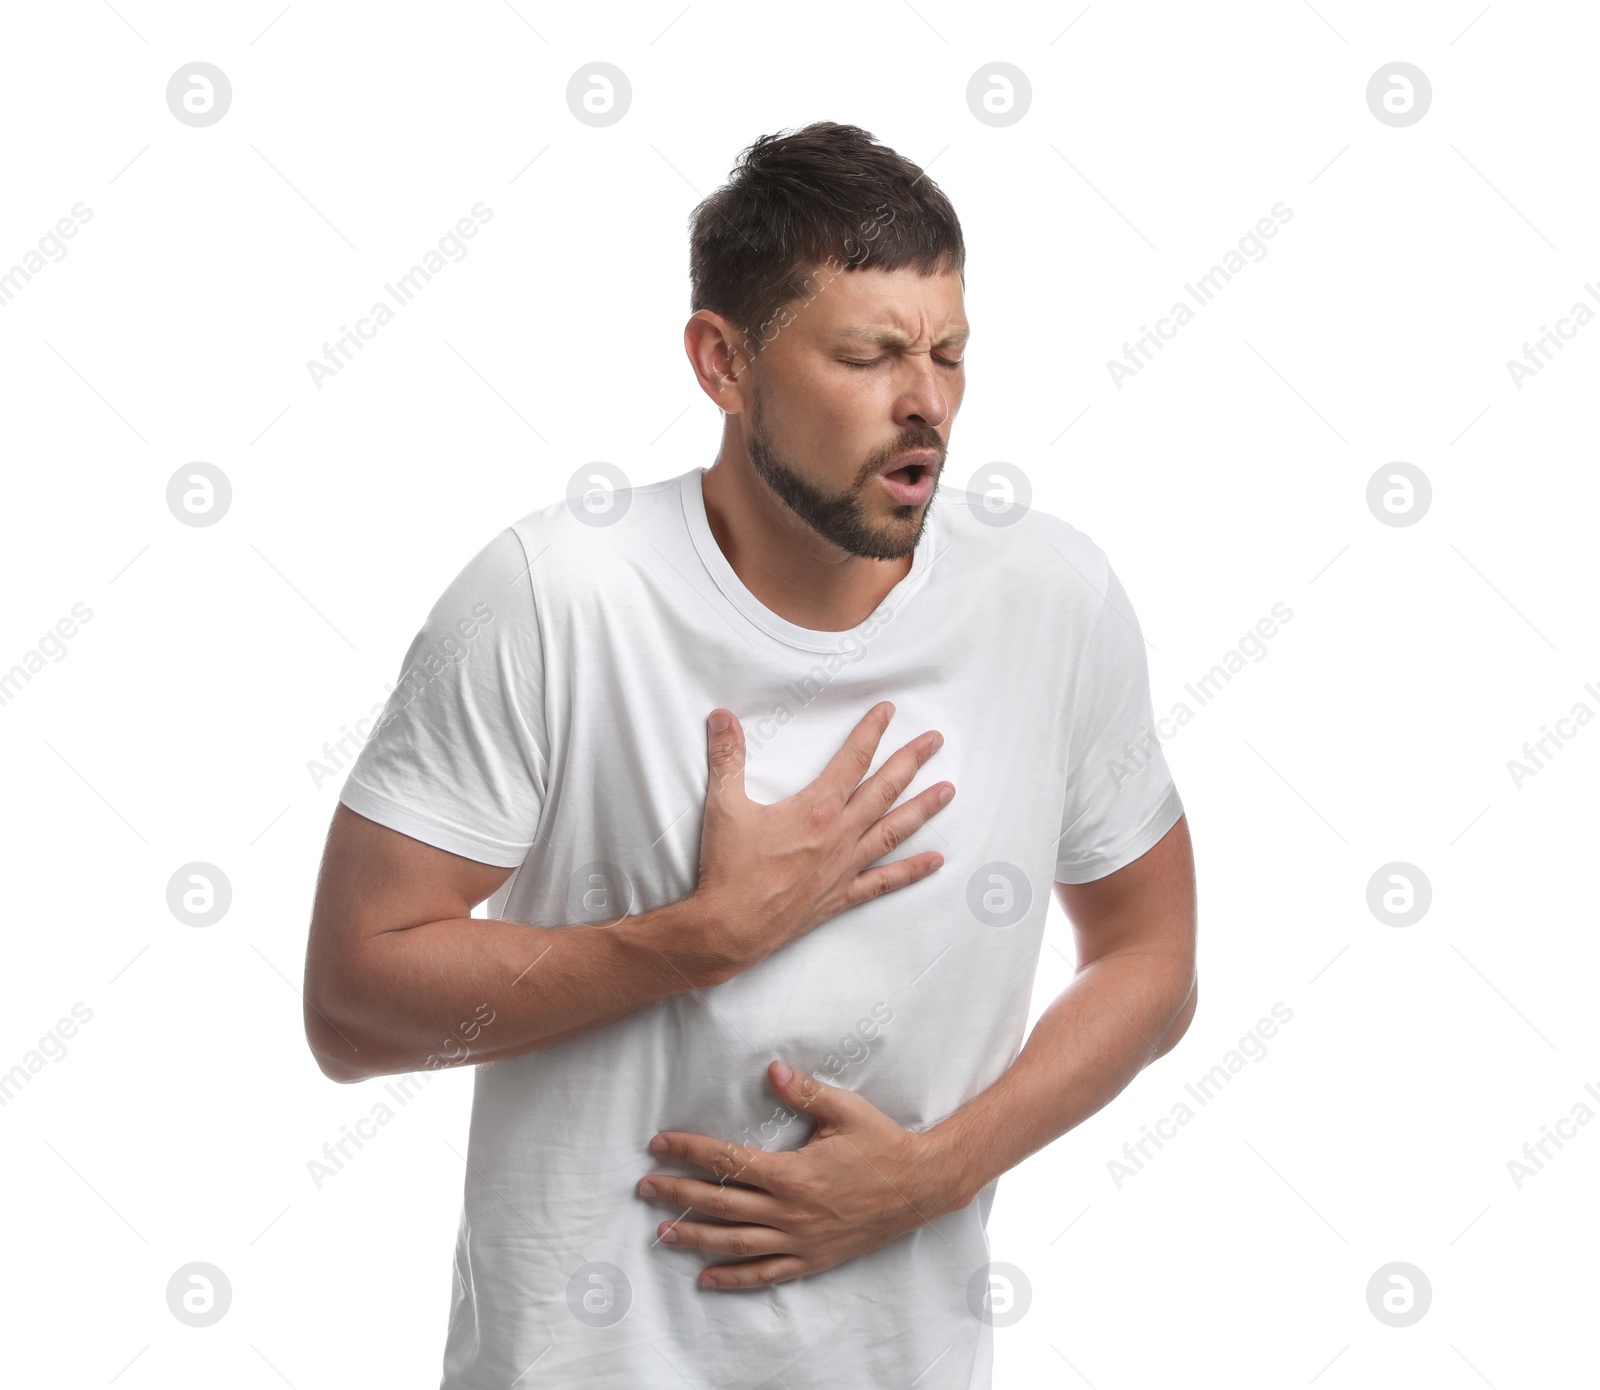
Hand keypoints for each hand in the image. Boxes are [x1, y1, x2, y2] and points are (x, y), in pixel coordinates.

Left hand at [637, 1060, 966, 1288]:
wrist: (920, 1186)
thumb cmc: (881, 1143)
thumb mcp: (844, 1110)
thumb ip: (805, 1091)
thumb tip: (770, 1070)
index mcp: (792, 1174)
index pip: (727, 1162)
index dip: (690, 1152)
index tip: (660, 1144)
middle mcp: (790, 1212)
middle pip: (721, 1205)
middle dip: (679, 1194)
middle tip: (644, 1186)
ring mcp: (800, 1241)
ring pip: (735, 1243)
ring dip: (695, 1239)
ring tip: (662, 1233)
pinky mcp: (812, 1259)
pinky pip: (766, 1274)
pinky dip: (734, 1278)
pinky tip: (706, 1279)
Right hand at [689, 702, 953, 983]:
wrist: (731, 928)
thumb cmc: (729, 869)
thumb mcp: (723, 806)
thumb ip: (726, 757)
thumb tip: (721, 716)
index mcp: (816, 809)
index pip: (852, 760)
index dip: (871, 732)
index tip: (888, 711)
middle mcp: (839, 835)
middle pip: (884, 789)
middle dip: (911, 760)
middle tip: (935, 740)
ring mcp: (845, 867)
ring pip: (894, 830)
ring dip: (923, 808)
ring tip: (948, 790)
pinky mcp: (842, 895)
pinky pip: (885, 881)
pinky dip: (912, 870)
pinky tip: (935, 861)